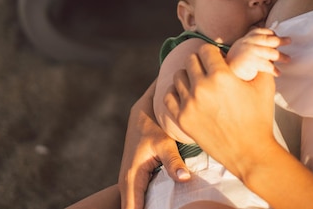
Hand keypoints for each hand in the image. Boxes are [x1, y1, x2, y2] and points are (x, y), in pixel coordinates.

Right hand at [118, 83, 190, 208]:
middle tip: (179, 208)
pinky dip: (154, 202)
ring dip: (154, 207)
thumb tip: (185, 178)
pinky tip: (171, 202)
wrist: (143, 113)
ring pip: (138, 205)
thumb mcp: (164, 143)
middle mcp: (127, 184)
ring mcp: (131, 182)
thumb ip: (173, 161)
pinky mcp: (137, 179)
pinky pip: (142, 198)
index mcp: (132, 178)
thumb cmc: (152, 126)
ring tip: (177, 205)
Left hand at [164, 44, 277, 178]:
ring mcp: (189, 104)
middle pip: (190, 60)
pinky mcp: (182, 119)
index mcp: (221, 75)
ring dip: (188, 77)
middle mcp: (202, 87)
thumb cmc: (259, 117)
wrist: (250, 152)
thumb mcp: (265, 84)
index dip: (213, 53)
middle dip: (201, 63)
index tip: (218, 61)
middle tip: (209, 72)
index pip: (205, 49)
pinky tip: (187, 96)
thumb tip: (249, 50)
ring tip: (199, 85)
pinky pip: (169, 96)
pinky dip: (176, 94)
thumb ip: (256, 62)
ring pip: (178, 76)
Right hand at [227, 27, 290, 80]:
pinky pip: (265, 65)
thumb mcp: (246, 48)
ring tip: (288, 59)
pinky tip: (278, 73)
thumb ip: (258, 45)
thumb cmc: (239, 62)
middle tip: (289, 41)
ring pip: (268, 52)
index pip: (261, 32)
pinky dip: (273, 69)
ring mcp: (248, 51)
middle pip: (267, 39)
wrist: (225, 73)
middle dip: (279, 40)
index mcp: (247, 38)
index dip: (271, 32)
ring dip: (280, 56)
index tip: (277, 35)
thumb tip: (276, 42)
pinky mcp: (249, 62)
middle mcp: (247, 42)